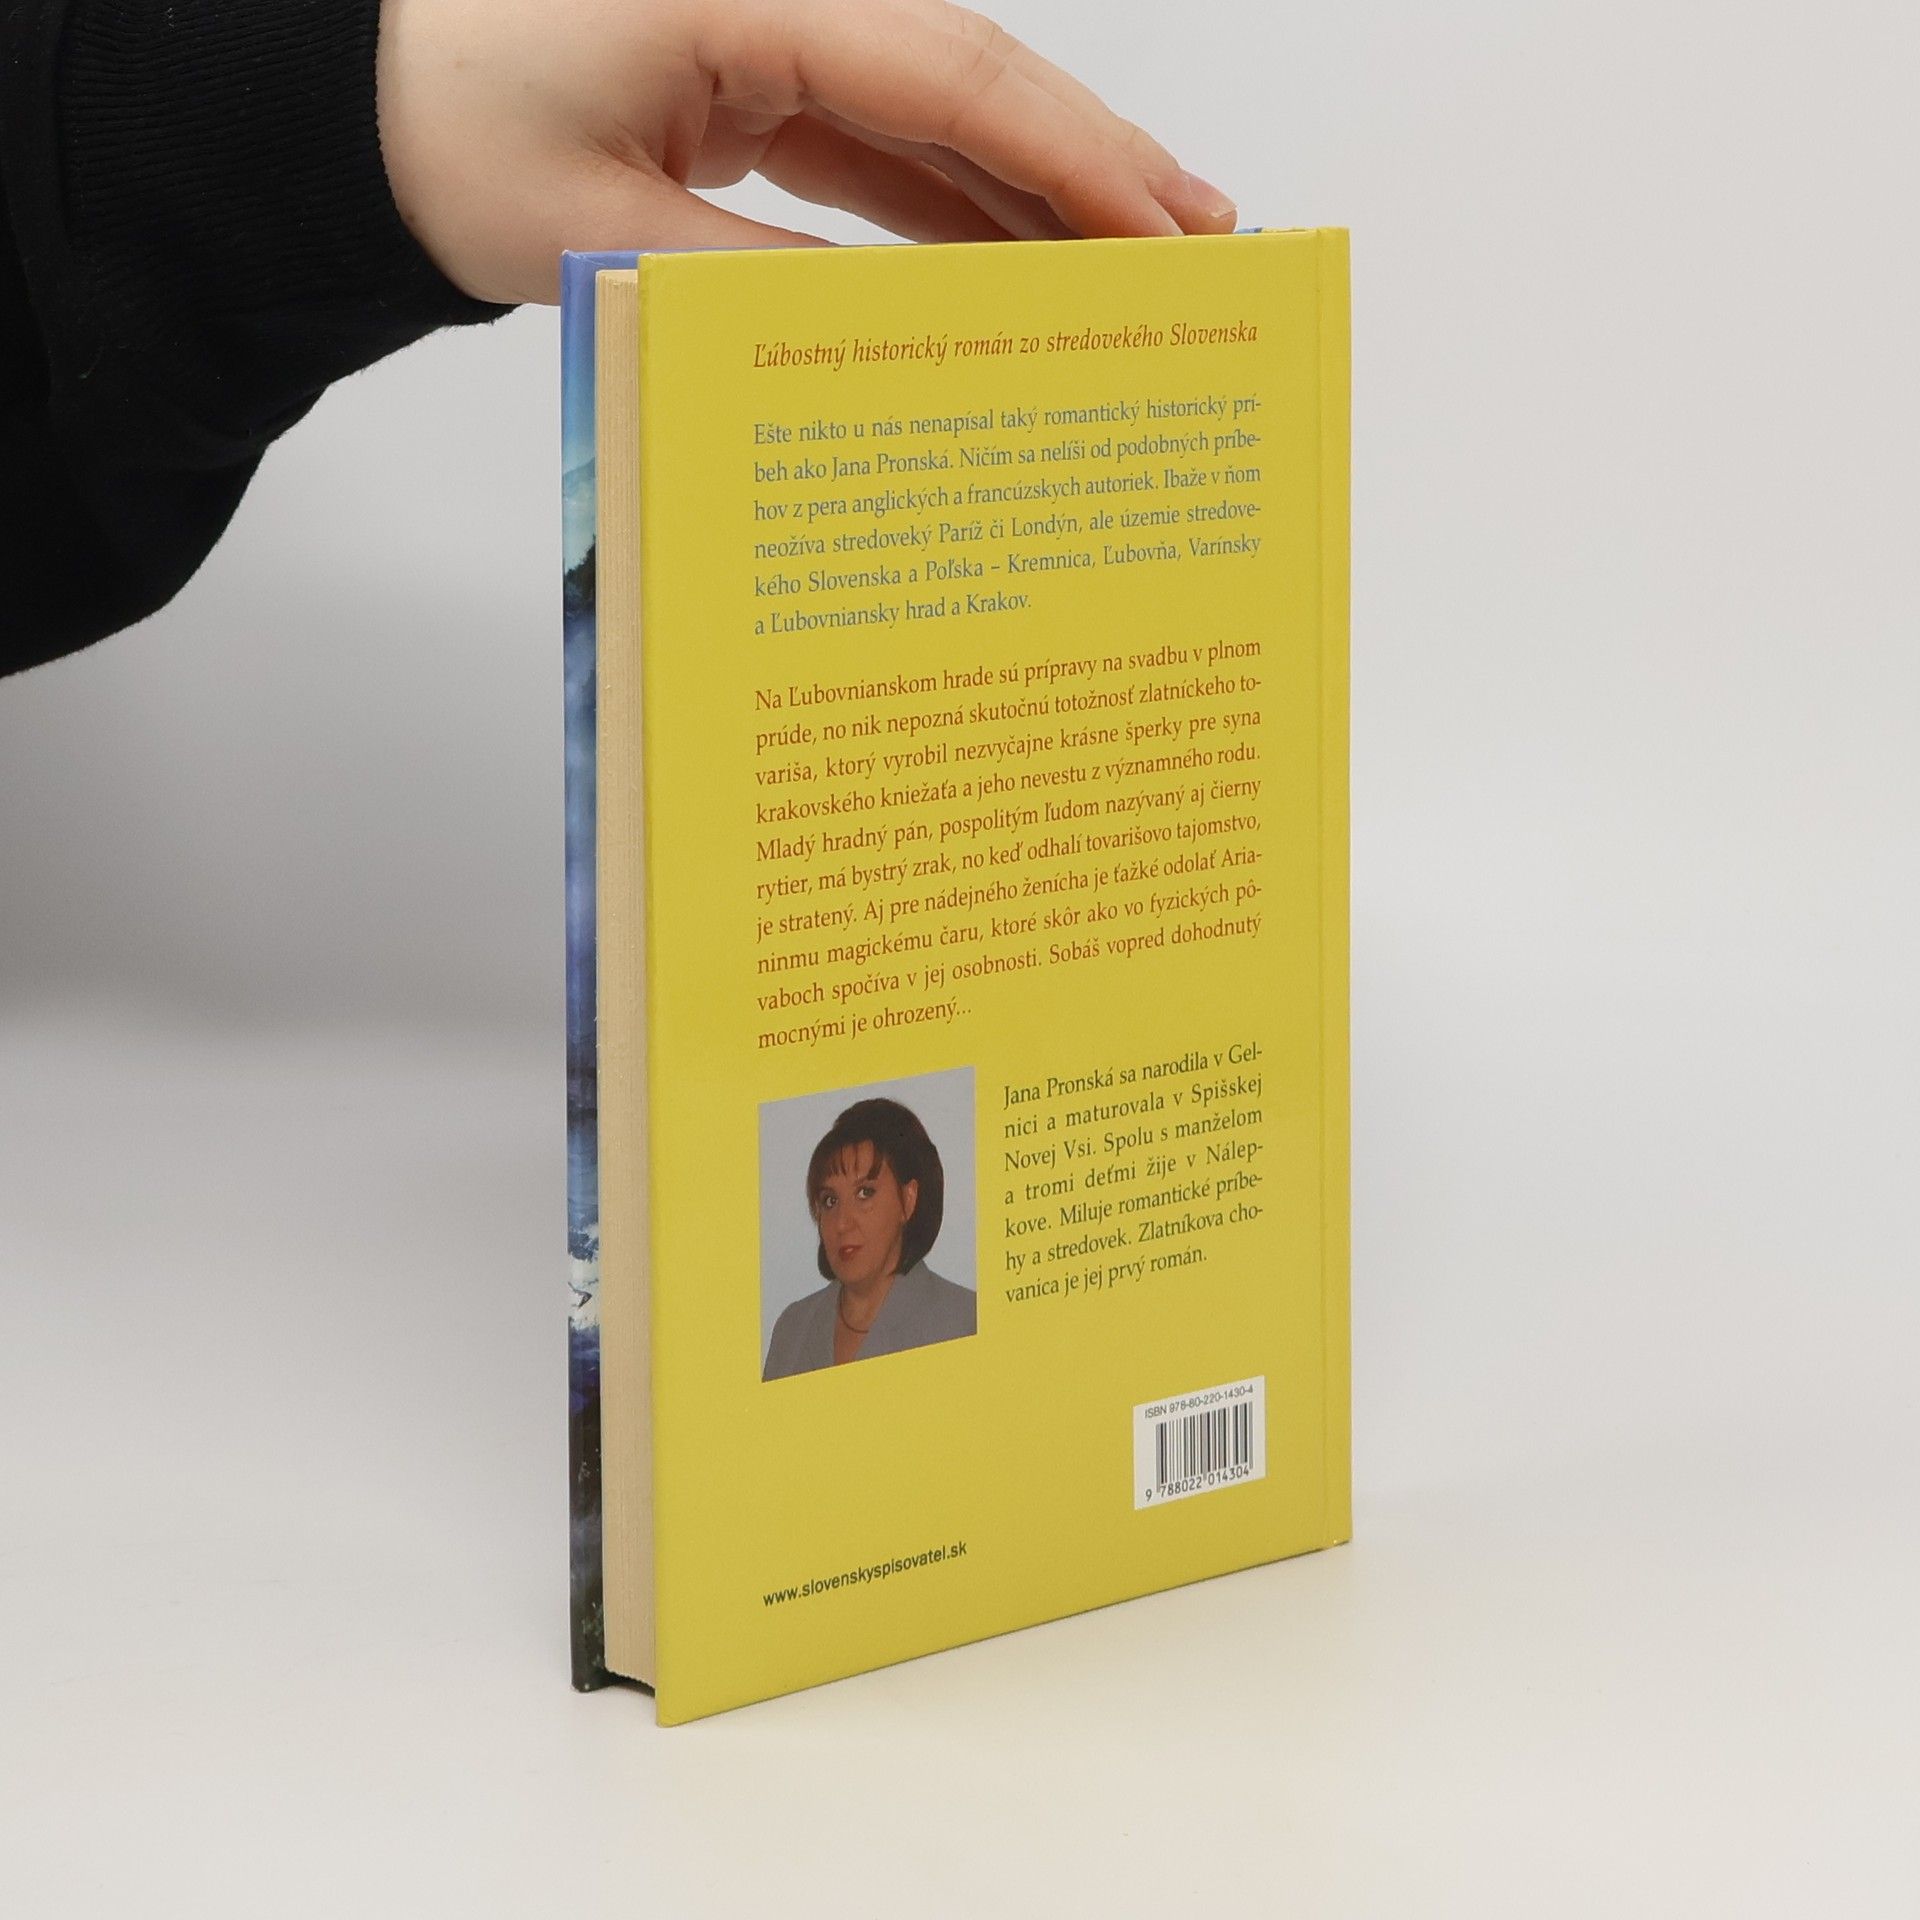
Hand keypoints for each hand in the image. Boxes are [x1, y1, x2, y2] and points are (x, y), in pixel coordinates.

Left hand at [375, 0, 1238, 305]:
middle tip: (1204, 244)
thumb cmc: (443, 139)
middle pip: (975, 81)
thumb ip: (774, 286)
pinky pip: (879, 142)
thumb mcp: (608, 238)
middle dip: (1092, 166)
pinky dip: (949, 207)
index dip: (1073, 160)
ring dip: (1033, 191)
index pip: (954, 79)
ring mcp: (773, 31)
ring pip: (940, 113)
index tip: (1164, 234)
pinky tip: (1012, 267)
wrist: (346, 112)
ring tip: (1136, 263)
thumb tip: (919, 340)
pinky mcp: (754, 76)